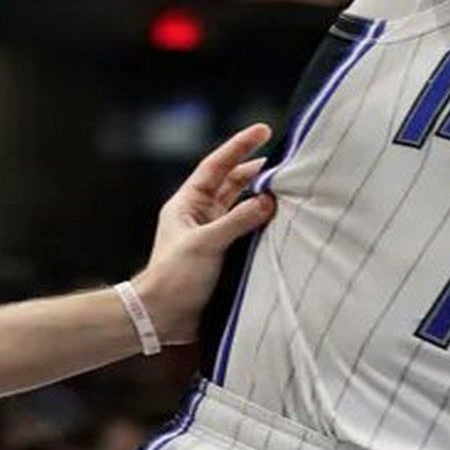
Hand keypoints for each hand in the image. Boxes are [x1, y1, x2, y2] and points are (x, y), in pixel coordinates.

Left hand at [129, 124, 276, 344]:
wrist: (162, 317)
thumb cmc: (173, 277)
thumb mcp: (205, 244)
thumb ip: (237, 221)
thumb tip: (267, 201)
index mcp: (187, 203)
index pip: (217, 166)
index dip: (239, 146)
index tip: (263, 131)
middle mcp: (199, 214)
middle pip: (232, 183)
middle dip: (256, 170)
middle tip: (284, 160)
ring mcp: (211, 233)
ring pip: (240, 205)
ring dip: (260, 196)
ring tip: (286, 186)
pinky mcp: (222, 253)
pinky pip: (246, 229)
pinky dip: (261, 222)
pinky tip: (279, 219)